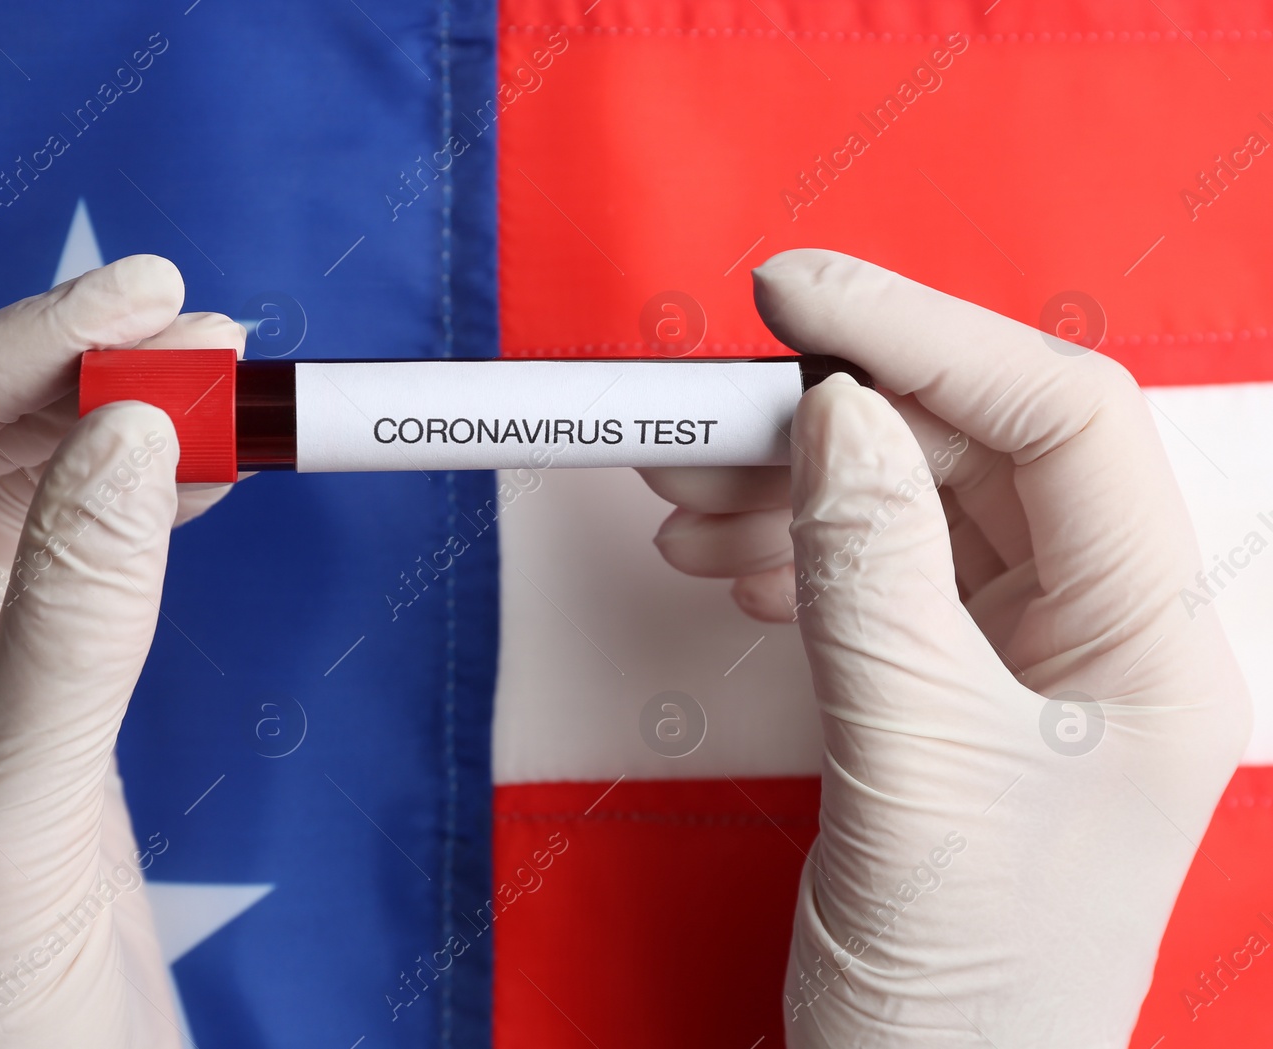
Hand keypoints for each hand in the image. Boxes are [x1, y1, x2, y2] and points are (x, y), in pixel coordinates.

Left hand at [0, 256, 242, 1047]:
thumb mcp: (12, 805)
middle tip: (195, 326)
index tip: (123, 310)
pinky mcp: (39, 689)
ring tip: (222, 374)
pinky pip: (88, 555)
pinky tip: (208, 470)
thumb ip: (71, 615)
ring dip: (119, 424)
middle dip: (69, 373)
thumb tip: (133, 434)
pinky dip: (151, 501)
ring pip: (27, 489)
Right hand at [643, 250, 1249, 1044]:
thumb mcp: (915, 769)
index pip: (1063, 421)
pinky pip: (865, 569)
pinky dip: (785, 545)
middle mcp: (1096, 638)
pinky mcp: (940, 689)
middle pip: (972, 449)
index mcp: (1149, 648)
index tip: (799, 298)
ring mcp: (1016, 662)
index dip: (928, 334)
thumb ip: (873, 575)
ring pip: (905, 502)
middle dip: (831, 413)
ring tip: (687, 489)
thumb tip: (836, 414)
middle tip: (710, 405)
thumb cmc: (968, 994)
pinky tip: (727, 556)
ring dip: (789, 480)